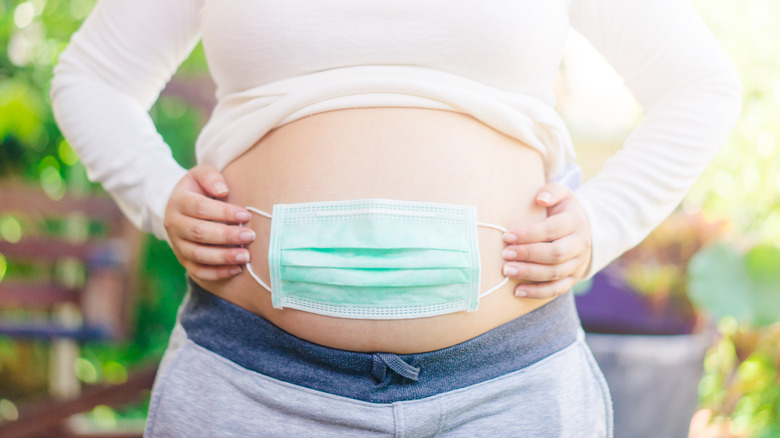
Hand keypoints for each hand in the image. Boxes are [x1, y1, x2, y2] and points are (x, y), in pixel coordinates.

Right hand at [163, 164, 255, 280]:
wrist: (180, 207)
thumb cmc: (198, 189)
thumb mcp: (201, 174)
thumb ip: (211, 177)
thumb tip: (222, 190)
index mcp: (178, 202)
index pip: (200, 208)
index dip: (223, 212)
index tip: (245, 214)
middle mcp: (174, 225)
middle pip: (199, 233)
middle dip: (226, 236)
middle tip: (250, 235)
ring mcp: (177, 244)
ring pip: (198, 255)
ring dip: (223, 257)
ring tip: (246, 256)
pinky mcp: (183, 260)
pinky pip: (198, 271)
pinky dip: (217, 273)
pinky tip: (237, 269)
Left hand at [501, 181, 591, 298]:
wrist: (583, 228)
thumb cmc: (562, 209)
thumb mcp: (562, 193)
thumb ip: (551, 191)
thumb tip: (541, 199)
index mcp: (575, 222)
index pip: (552, 230)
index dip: (529, 234)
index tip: (506, 236)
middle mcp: (580, 244)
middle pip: (555, 254)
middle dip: (528, 255)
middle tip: (505, 255)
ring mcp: (578, 263)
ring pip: (555, 273)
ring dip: (529, 274)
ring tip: (507, 271)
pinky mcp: (573, 278)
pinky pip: (557, 289)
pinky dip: (537, 293)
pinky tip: (517, 291)